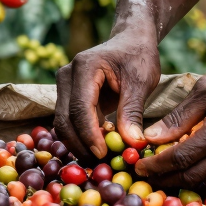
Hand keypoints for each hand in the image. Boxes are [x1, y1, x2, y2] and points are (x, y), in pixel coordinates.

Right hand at [53, 28, 159, 159]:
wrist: (131, 41)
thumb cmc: (138, 56)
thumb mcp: (141, 81)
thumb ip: (133, 111)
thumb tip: (131, 143)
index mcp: (84, 66)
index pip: (79, 108)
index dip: (89, 134)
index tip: (103, 154)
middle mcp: (67, 75)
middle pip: (65, 119)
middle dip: (81, 145)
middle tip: (102, 164)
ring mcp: (64, 86)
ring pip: (63, 124)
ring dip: (80, 144)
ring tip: (103, 159)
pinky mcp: (68, 96)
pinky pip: (70, 121)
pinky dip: (82, 137)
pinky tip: (100, 149)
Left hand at [135, 47, 205, 189]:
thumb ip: (179, 116)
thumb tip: (150, 138)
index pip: (182, 158)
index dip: (157, 165)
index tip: (137, 164)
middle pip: (192, 176)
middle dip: (164, 178)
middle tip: (142, 174)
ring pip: (205, 180)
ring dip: (179, 179)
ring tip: (157, 172)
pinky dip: (197, 174)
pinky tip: (182, 166)